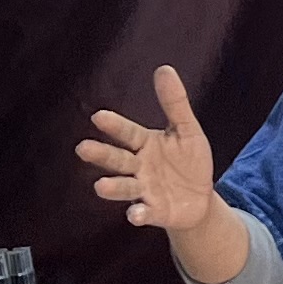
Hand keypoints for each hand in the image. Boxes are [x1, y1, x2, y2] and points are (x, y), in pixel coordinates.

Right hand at [77, 66, 216, 237]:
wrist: (200, 199)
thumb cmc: (189, 162)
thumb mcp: (188, 130)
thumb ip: (175, 103)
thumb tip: (164, 68)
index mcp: (146, 144)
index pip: (128, 133)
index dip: (115, 126)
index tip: (98, 116)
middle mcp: (139, 167)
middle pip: (118, 160)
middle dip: (101, 155)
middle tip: (82, 148)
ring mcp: (144, 191)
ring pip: (125, 188)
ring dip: (113, 187)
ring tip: (100, 186)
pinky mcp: (154, 212)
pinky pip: (144, 213)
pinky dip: (138, 214)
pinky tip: (135, 214)